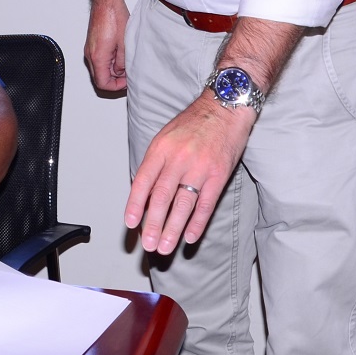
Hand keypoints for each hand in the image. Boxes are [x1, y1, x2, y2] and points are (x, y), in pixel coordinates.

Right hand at [85, 1, 129, 91]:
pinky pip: (99, 59)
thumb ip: (123, 62)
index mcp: (97, 57)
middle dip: (115, 79)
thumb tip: (122, 72)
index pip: (102, 83)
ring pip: (99, 68)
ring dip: (112, 70)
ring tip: (125, 63)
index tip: (126, 82)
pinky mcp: (92, 43)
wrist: (106, 2)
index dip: (116, 87)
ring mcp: (90, 48)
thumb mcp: (125, 44)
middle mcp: (90, 54)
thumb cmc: (114, 17)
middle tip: (128, 75)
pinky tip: (119, 54)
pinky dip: (109, 61)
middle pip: (99, 77)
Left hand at [124, 94, 254, 254]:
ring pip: (183, 204)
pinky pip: (206, 204)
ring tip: (165, 247)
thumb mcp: (166, 136)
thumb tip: (143, 192)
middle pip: (162, 197)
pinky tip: (190, 237)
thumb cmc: (193, 123)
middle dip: (153, 224)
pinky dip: (197, 223)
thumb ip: (156, 162)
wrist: (225, 107)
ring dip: (172, 229)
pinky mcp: (219, 174)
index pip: (143, 180)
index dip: (135, 204)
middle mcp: (178, 158)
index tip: (130, 224)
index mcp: (161, 148)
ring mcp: (199, 167)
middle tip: (148, 244)